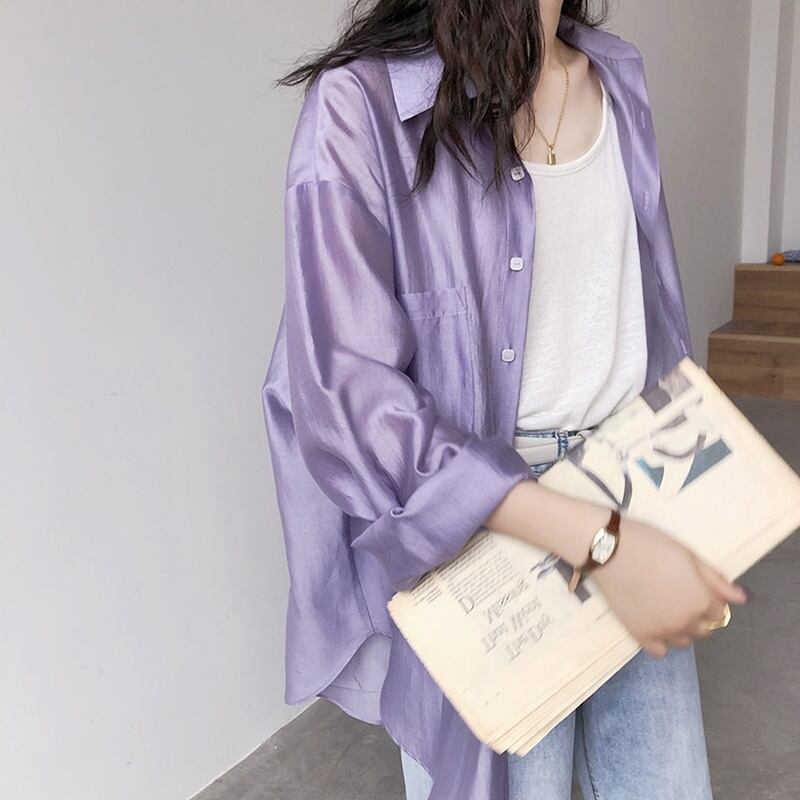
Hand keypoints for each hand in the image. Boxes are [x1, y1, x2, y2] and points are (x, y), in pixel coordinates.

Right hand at [589, 516, 748, 658]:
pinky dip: (660, 641)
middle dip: (697, 616)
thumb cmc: (650, 545)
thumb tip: (742, 598)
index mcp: (702, 600)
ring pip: (683, 642)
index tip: (693, 587)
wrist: (610, 550)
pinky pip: (659, 652)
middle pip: (703, 630)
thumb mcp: (689, 555)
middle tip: (677, 596)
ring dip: (680, 629)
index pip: (718, 612)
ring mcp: (663, 631)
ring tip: (664, 608)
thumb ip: (717, 580)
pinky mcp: (640, 635)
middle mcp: (686, 621)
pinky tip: (653, 623)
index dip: (708, 599)